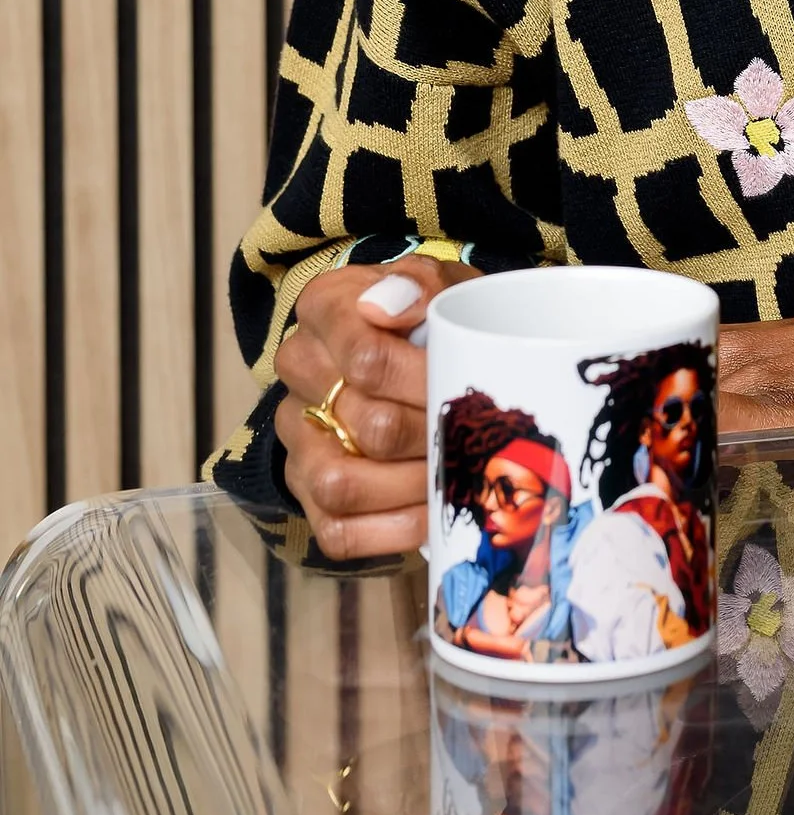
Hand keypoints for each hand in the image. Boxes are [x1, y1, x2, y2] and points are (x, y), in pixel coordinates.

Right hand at [276, 253, 461, 557]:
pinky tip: (431, 510)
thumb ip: (420, 284)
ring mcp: (297, 432)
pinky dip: (392, 530)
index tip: (465, 384)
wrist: (413, 353)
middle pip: (367, 423)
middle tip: (475, 437)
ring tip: (455, 474)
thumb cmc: (432, 320)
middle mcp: (298, 367)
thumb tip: (391, 307)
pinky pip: (336, 531)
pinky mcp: (305, 490)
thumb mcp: (439, 286)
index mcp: (324, 307)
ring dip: (410, 486)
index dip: (423, 381)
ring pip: (340, 483)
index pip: (366, 358)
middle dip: (432, 436)